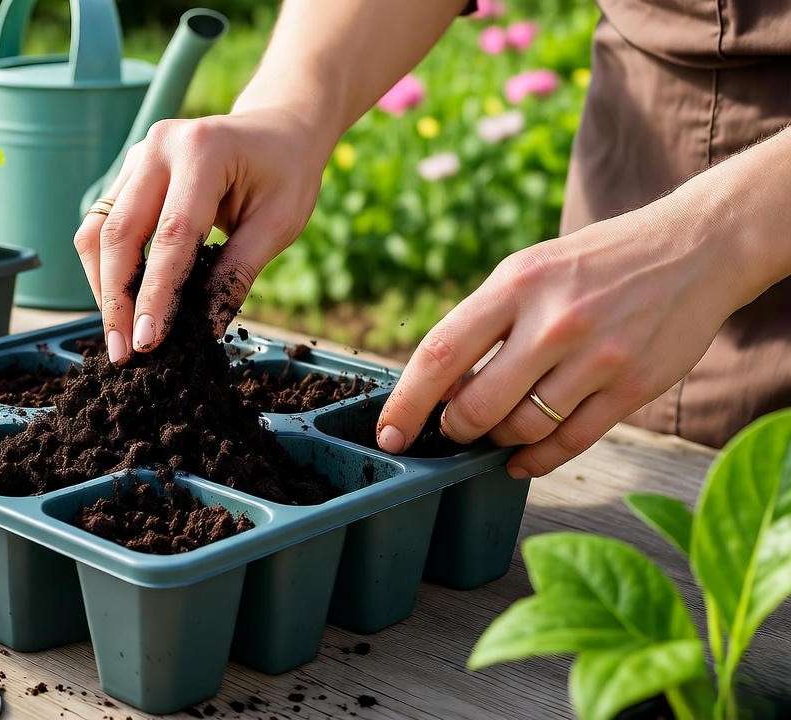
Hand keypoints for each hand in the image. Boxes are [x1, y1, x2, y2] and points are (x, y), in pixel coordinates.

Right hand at [72, 107, 331, 362]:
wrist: (277, 128)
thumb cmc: (285, 173)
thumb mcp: (277, 224)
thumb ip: (237, 274)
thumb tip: (205, 331)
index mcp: (202, 151)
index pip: (171, 235)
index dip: (156, 294)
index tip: (148, 342)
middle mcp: (159, 147)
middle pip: (119, 232)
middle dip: (116, 299)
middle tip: (123, 352)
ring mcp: (137, 157)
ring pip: (98, 230)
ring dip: (104, 286)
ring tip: (119, 335)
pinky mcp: (128, 174)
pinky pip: (103, 225)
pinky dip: (108, 268)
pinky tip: (122, 303)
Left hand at [374, 191, 749, 477]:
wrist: (693, 249)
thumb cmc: (593, 266)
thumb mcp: (529, 271)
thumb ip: (484, 323)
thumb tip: (438, 389)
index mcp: (516, 284)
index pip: (440, 353)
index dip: (406, 402)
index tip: (388, 434)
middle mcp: (554, 321)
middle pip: (477, 405)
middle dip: (455, 429)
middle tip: (455, 429)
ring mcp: (597, 357)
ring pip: (522, 429)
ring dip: (498, 442)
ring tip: (495, 433)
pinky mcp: (632, 386)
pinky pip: (569, 443)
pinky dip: (535, 460)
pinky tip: (521, 460)